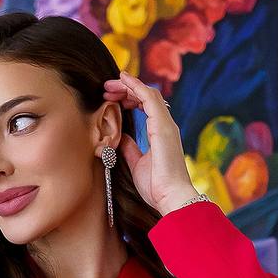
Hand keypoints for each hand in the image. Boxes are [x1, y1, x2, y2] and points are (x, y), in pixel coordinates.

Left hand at [102, 70, 194, 213]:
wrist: (170, 198)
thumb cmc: (157, 187)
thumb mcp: (137, 164)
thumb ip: (131, 149)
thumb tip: (121, 137)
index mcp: (161, 133)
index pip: (146, 105)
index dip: (129, 97)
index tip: (111, 98)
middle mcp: (166, 125)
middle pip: (146, 96)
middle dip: (125, 89)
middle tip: (107, 89)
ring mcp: (166, 124)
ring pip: (148, 93)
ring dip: (127, 85)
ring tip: (109, 85)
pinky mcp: (162, 126)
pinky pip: (149, 97)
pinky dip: (136, 86)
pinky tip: (123, 79)